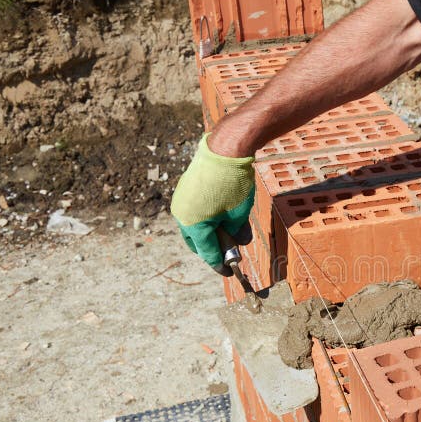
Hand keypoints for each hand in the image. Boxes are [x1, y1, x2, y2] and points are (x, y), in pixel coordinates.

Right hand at [171, 134, 254, 274]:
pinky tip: (218, 217)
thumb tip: (239, 242)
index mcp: (194, 226)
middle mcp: (182, 216)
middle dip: (211, 249)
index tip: (229, 272)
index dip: (219, 264)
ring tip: (226, 234)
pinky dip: (205, 219)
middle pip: (196, 242)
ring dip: (208, 234)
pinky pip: (192, 212)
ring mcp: (181, 202)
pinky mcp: (184, 190)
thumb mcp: (240, 214)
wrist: (224, 149)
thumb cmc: (234, 184)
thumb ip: (237, 232)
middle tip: (227, 254)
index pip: (208, 253)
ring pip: (193, 228)